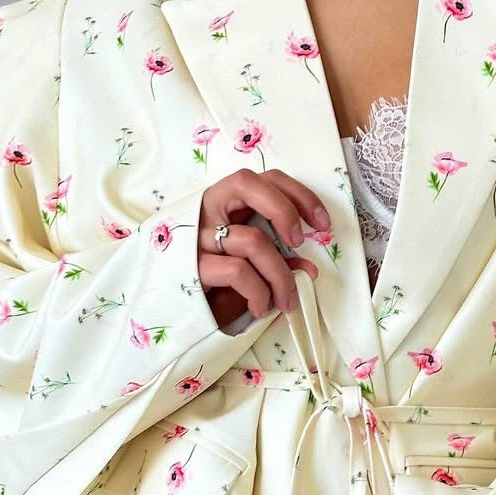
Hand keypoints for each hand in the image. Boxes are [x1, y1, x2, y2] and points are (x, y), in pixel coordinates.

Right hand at [197, 167, 331, 326]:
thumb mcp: (251, 272)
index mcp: (223, 204)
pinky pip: (239, 272)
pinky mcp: (192, 267)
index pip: (264, 179)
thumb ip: (277, 262)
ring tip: (286, 300)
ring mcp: (196, 237)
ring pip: (253, 239)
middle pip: (248, 183)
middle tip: (299, 243)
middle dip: (285, 209)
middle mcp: (206, 211)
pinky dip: (259, 292)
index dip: (298, 194)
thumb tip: (309, 268)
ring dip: (280, 275)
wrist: (174, 315)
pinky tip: (259, 308)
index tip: (322, 223)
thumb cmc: (214, 288)